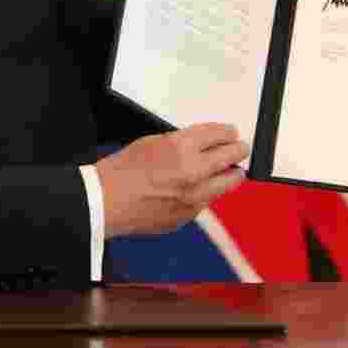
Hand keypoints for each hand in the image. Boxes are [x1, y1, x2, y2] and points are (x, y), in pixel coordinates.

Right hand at [94, 123, 248, 237]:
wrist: (107, 201)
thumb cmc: (123, 171)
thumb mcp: (153, 142)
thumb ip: (182, 142)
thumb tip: (203, 145)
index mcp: (182, 147)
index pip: (220, 134)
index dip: (228, 132)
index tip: (231, 133)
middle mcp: (193, 171)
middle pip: (232, 156)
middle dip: (238, 149)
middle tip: (240, 148)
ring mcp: (194, 196)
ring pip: (229, 182)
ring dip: (231, 174)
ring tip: (233, 170)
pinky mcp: (190, 214)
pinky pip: (209, 200)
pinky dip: (209, 192)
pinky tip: (202, 188)